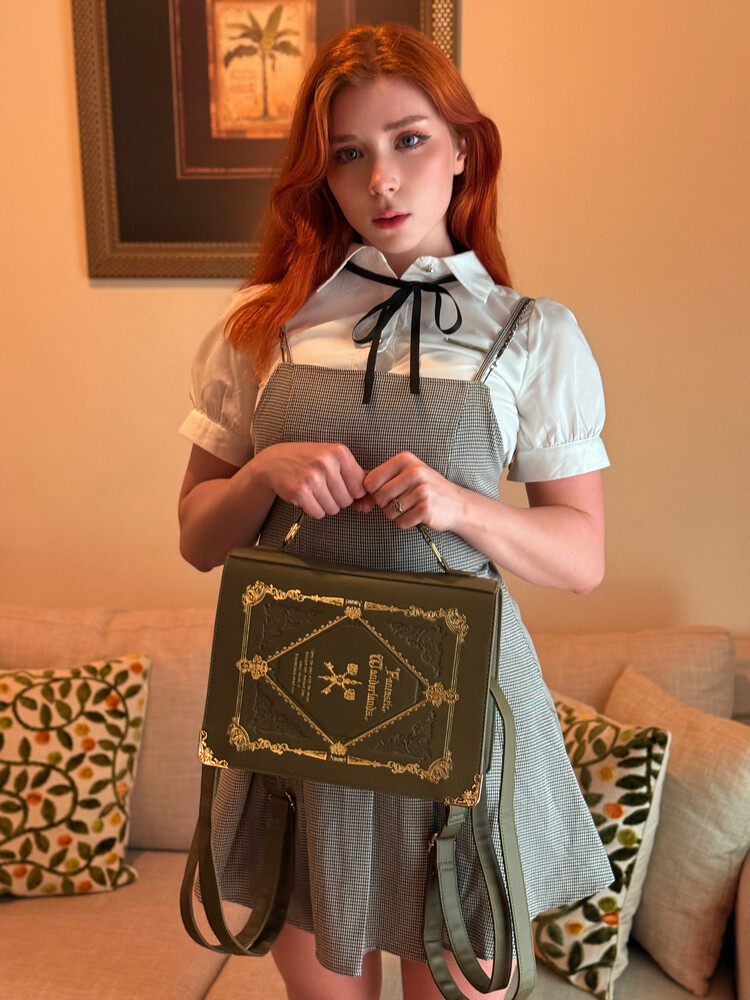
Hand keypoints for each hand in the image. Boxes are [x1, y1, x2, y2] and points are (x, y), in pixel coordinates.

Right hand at [252, 442, 366, 518]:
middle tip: (323, 487)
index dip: (351, 491)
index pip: (360, 487)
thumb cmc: (309, 461)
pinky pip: (318, 513)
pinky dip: (313, 509)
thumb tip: (369, 504)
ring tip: (314, 490)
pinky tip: (306, 496)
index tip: (340, 485)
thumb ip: (354, 478)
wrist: (275, 461)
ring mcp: (311, 478)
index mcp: (339, 452)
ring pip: (333, 509)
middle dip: (337, 499)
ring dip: (325, 505)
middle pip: (347, 500)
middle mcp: (326, 463)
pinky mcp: (299, 492)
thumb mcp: (333, 459)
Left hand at [359, 451, 464, 531]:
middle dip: (387, 505)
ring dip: (397, 515)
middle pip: (379, 497)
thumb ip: (379, 486)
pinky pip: (401, 522)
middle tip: (403, 501)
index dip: (374, 492)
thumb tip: (357, 503)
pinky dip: (406, 522)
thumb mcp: (405, 477)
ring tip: (412, 507)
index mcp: (405, 460)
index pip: (371, 481)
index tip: (388, 493)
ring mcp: (422, 490)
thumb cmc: (426, 489)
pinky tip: (418, 515)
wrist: (457, 504)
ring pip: (389, 512)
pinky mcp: (426, 507)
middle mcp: (414, 472)